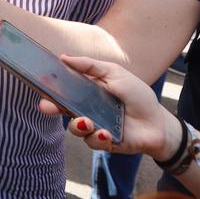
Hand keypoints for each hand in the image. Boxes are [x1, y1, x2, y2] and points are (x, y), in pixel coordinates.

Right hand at [37, 55, 179, 160]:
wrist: (158, 122)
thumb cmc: (137, 96)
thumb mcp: (115, 73)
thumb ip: (91, 66)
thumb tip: (64, 57)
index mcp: (87, 91)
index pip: (63, 88)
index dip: (50, 87)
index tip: (41, 84)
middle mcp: (86, 108)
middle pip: (61, 109)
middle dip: (51, 108)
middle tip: (46, 107)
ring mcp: (93, 126)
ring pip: (75, 128)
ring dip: (79, 125)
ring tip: (89, 122)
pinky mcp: (102, 142)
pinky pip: (92, 142)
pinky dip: (98, 137)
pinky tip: (107, 133)